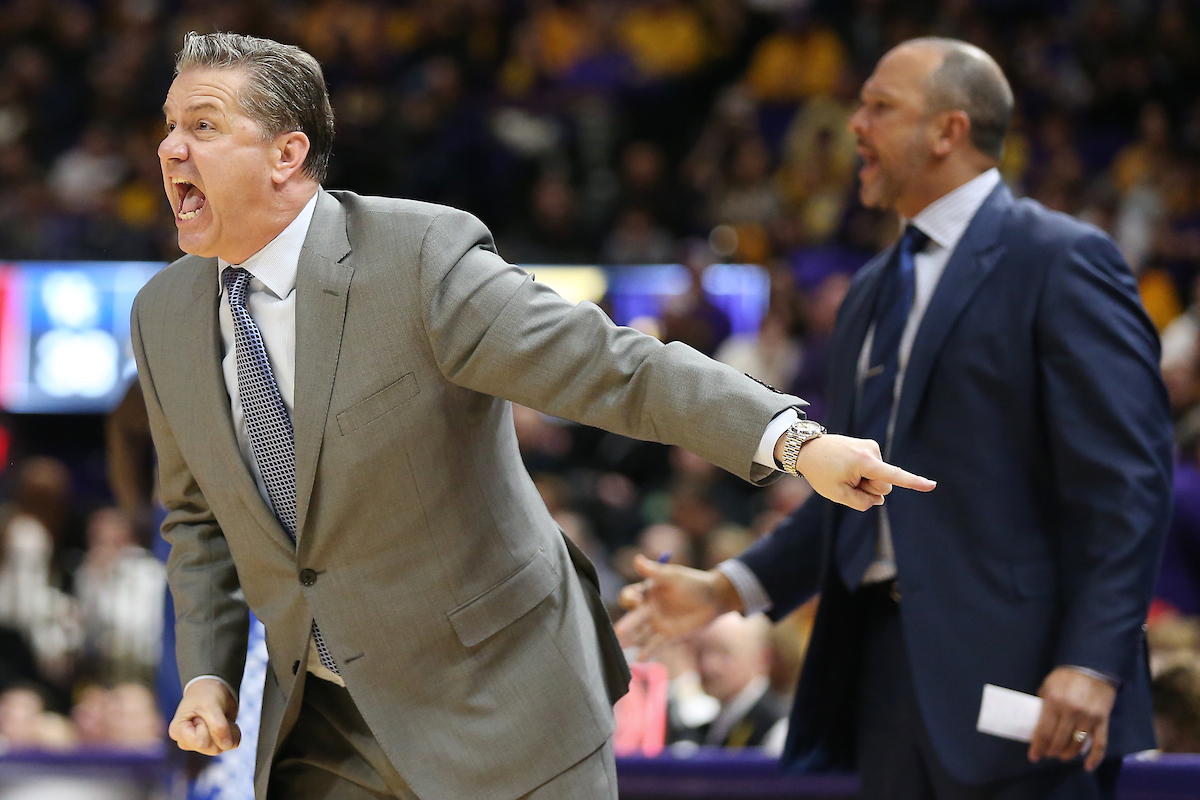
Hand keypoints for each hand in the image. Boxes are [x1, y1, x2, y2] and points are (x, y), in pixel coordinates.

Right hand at [169, 678, 240, 755]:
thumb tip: (227, 746)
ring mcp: (199, 745)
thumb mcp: (211, 706)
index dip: (208, 727)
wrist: (213, 687)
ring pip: (222, 748)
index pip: (200, 742)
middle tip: (212, 714)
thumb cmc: (206, 694)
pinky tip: (225, 721)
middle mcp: (187, 742)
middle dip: (219, 729)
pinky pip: (230, 744)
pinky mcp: (212, 744)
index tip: (202, 714)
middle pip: (212, 749)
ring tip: (219, 716)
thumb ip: (218, 727)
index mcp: (178, 732)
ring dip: (227, 730)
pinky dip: (233, 732)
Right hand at [615, 555, 740, 657]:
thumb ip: (654, 571)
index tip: (637, 600)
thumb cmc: (693, 583)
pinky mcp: (668, 636)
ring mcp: (657, 624)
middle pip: (632, 619)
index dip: (629, 599)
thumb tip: (637, 559)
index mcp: (647, 592)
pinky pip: (655, 644)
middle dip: (624, 626)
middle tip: (616, 634)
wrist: (715, 599)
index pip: (630, 597)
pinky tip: (641, 658)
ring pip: (640, 633)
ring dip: (630, 641)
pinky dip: (647, 651)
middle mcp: (649, 609)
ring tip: (620, 648)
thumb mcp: (673, 576)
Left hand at [785, 434, 934, 510]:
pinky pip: (873, 469)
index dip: (914, 483)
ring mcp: (871, 447)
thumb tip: (879, 499)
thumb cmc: (820, 472)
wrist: (807, 448)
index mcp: (865, 462)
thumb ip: (862, 502)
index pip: (894, 476)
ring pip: (878, 478)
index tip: (932, 485)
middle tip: (845, 481)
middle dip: (868, 489)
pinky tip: (845, 466)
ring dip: (863, 481)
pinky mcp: (868, 446)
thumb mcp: (838, 494)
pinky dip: (861, 472)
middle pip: (883, 486)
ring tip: (842, 471)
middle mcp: (872, 451)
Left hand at [1027, 667, 1116, 770]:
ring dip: (1067, 754)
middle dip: (1051, 752)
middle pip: (1059, 741)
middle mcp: (1071, 712)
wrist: (1094, 667)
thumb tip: (1036, 721)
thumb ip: (1043, 702)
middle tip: (1047, 754)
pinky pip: (1100, 744)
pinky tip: (1088, 767)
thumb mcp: (1048, 684)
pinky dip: (1094, 758)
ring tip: (1061, 756)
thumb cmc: (1066, 676)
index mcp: (1054, 702)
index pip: (1043, 731)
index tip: (1034, 756)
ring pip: (1076, 745)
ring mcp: (1088, 717)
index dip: (1038, 747)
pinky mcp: (1103, 721)